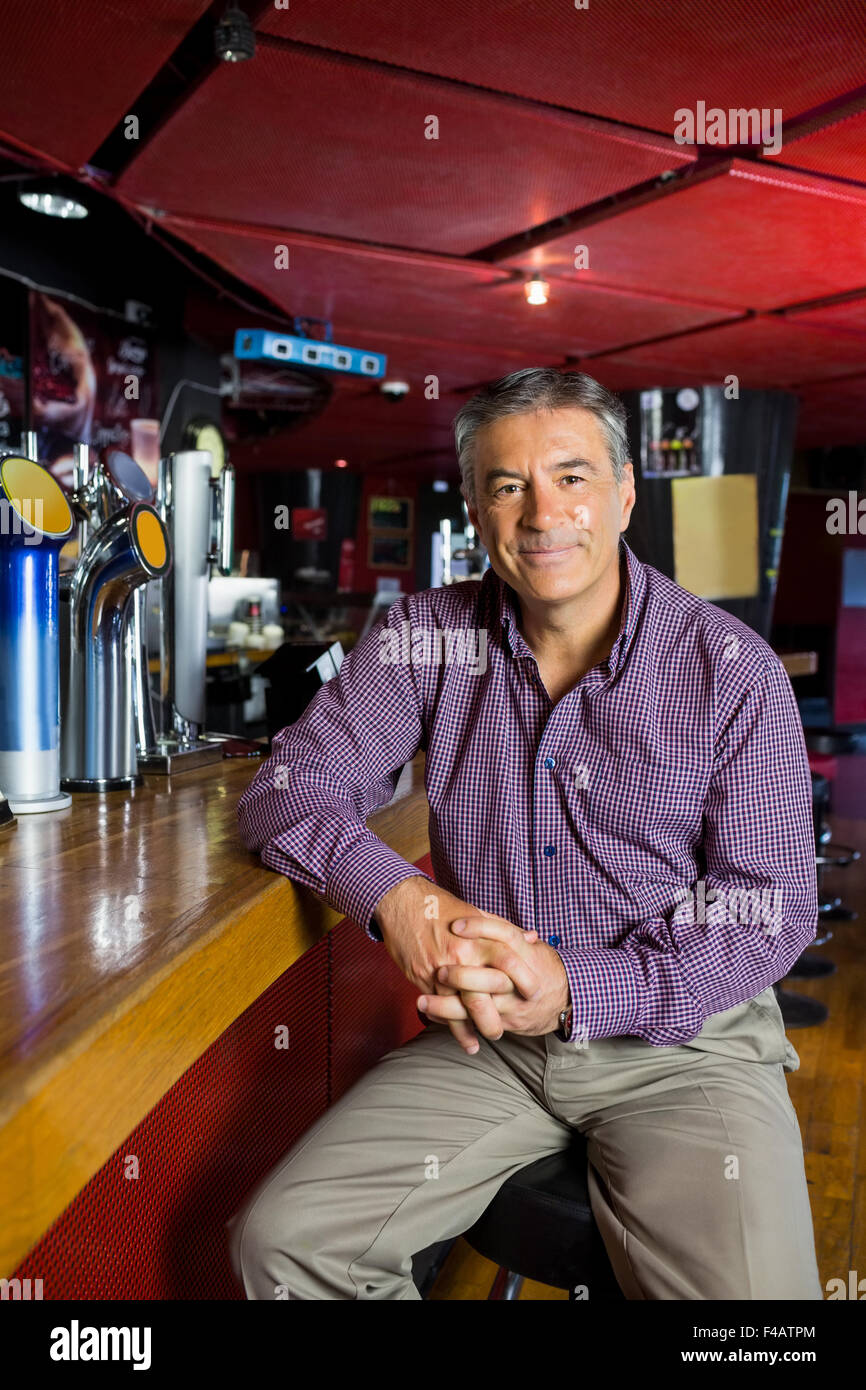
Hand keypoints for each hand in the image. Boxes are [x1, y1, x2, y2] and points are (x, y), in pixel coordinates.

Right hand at [374, 879, 541, 1054]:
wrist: (402, 902)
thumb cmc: (440, 906)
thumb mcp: (475, 912)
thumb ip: (503, 929)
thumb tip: (532, 938)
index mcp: (477, 938)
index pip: (508, 961)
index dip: (524, 979)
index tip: (534, 993)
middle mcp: (461, 956)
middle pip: (485, 993)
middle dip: (497, 1014)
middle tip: (507, 1027)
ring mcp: (439, 969)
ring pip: (460, 1008)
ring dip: (475, 1028)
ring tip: (487, 1038)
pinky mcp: (422, 978)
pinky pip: (439, 1007)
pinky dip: (451, 1025)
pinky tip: (463, 1038)